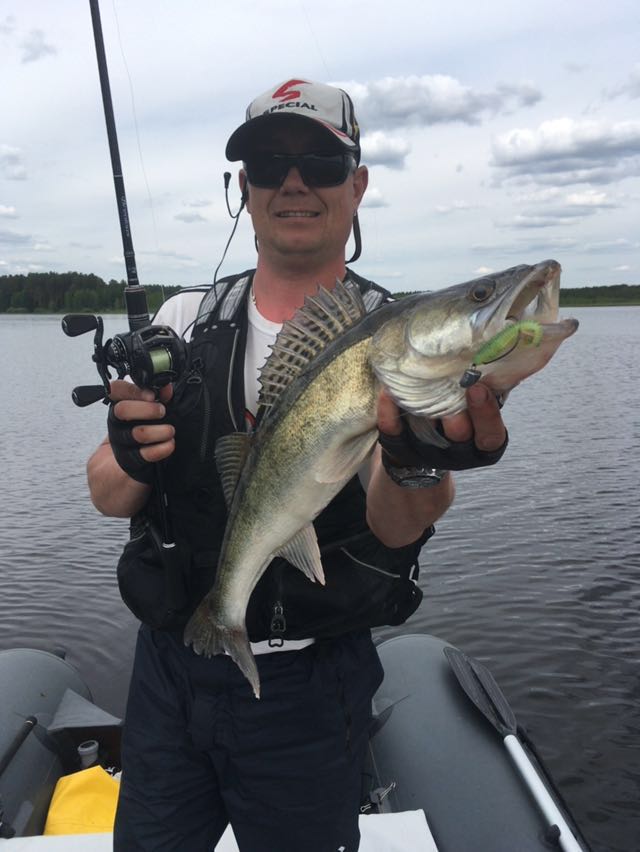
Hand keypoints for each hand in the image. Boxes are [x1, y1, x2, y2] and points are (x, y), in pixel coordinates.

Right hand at [107, 381, 174, 482]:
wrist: (123, 480)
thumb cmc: (142, 442)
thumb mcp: (149, 419)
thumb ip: (157, 401)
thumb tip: (166, 386)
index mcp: (120, 410)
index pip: (116, 391)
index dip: (132, 389)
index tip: (152, 394)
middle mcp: (117, 425)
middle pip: (122, 410)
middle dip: (147, 409)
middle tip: (162, 412)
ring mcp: (120, 445)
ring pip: (137, 433)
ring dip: (159, 430)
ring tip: (170, 432)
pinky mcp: (129, 464)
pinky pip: (144, 455)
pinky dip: (160, 449)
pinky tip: (169, 446)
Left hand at [377, 383, 507, 470]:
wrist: (421, 437)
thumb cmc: (458, 407)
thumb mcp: (476, 400)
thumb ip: (482, 384)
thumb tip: (484, 346)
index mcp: (481, 441)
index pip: (491, 436)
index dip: (487, 415)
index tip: (478, 388)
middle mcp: (456, 451)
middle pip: (459, 435)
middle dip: (455, 411)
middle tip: (447, 388)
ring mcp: (426, 452)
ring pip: (426, 435)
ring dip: (423, 408)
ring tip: (420, 383)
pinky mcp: (398, 448)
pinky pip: (392, 433)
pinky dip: (389, 413)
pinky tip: (387, 392)